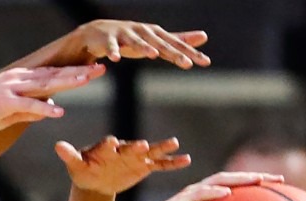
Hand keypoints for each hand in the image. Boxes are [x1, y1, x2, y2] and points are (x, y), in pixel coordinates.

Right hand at [0, 66, 103, 139]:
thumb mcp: (10, 114)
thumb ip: (30, 110)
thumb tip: (49, 108)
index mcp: (19, 80)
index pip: (51, 74)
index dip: (73, 72)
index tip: (92, 70)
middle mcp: (16, 79)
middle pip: (54, 75)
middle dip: (78, 72)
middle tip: (101, 69)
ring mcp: (10, 89)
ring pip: (45, 85)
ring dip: (67, 82)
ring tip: (87, 80)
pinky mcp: (3, 103)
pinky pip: (28, 105)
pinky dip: (44, 109)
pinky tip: (59, 112)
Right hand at [52, 20, 209, 69]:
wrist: (99, 33)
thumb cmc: (132, 39)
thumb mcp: (157, 40)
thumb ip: (179, 40)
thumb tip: (204, 36)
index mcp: (157, 34)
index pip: (176, 44)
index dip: (191, 53)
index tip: (206, 62)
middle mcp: (144, 32)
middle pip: (160, 43)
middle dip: (173, 53)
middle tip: (188, 64)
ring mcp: (126, 34)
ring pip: (136, 42)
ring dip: (144, 47)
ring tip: (153, 55)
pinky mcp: (108, 40)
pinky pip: (111, 46)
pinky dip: (113, 51)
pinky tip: (115, 59)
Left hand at [56, 135, 189, 194]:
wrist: (96, 181)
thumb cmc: (84, 170)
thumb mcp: (75, 165)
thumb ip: (70, 155)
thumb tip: (57, 145)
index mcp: (104, 148)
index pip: (106, 145)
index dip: (108, 144)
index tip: (111, 142)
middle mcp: (123, 149)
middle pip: (130, 147)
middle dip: (136, 147)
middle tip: (142, 145)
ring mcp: (135, 157)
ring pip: (150, 152)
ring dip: (160, 148)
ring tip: (174, 143)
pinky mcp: (144, 167)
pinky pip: (160, 165)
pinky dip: (172, 163)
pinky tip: (186, 160)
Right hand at [141, 172, 283, 200]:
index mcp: (209, 198)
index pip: (238, 187)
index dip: (258, 185)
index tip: (280, 188)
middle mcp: (204, 190)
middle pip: (235, 179)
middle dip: (258, 178)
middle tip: (280, 180)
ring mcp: (193, 192)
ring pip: (221, 180)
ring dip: (240, 179)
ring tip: (258, 180)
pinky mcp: (182, 198)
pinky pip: (201, 194)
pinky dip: (214, 192)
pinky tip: (228, 194)